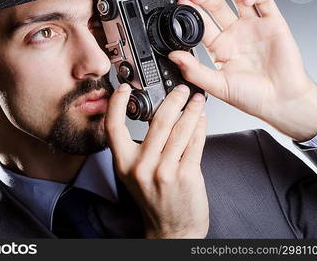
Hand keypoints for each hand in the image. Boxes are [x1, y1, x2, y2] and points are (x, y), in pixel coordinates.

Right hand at [105, 83, 208, 238]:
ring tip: (196, 100)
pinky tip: (202, 118)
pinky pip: (194, 143)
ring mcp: (164, 171)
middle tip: (180, 89)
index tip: (124, 88)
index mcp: (124, 162)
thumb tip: (155, 115)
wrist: (171, 228)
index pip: (114, 127)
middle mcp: (141, 166)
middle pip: (158, 122)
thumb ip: (140, 146)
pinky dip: (200, 126)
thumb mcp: (135, 172)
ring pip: (180, 129)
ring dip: (191, 109)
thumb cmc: (154, 200)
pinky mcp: (185, 175)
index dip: (117, 103)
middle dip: (173, 99)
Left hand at [168, 0, 316, 140]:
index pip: (202, 25)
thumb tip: (173, 56)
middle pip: (217, 8)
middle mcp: (235, 35)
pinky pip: (264, 1)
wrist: (280, 101)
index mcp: (219, 48)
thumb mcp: (216, 85)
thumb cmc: (251, 97)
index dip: (193, 14)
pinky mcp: (273, 23)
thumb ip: (194, 70)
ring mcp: (253, 27)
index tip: (183, 6)